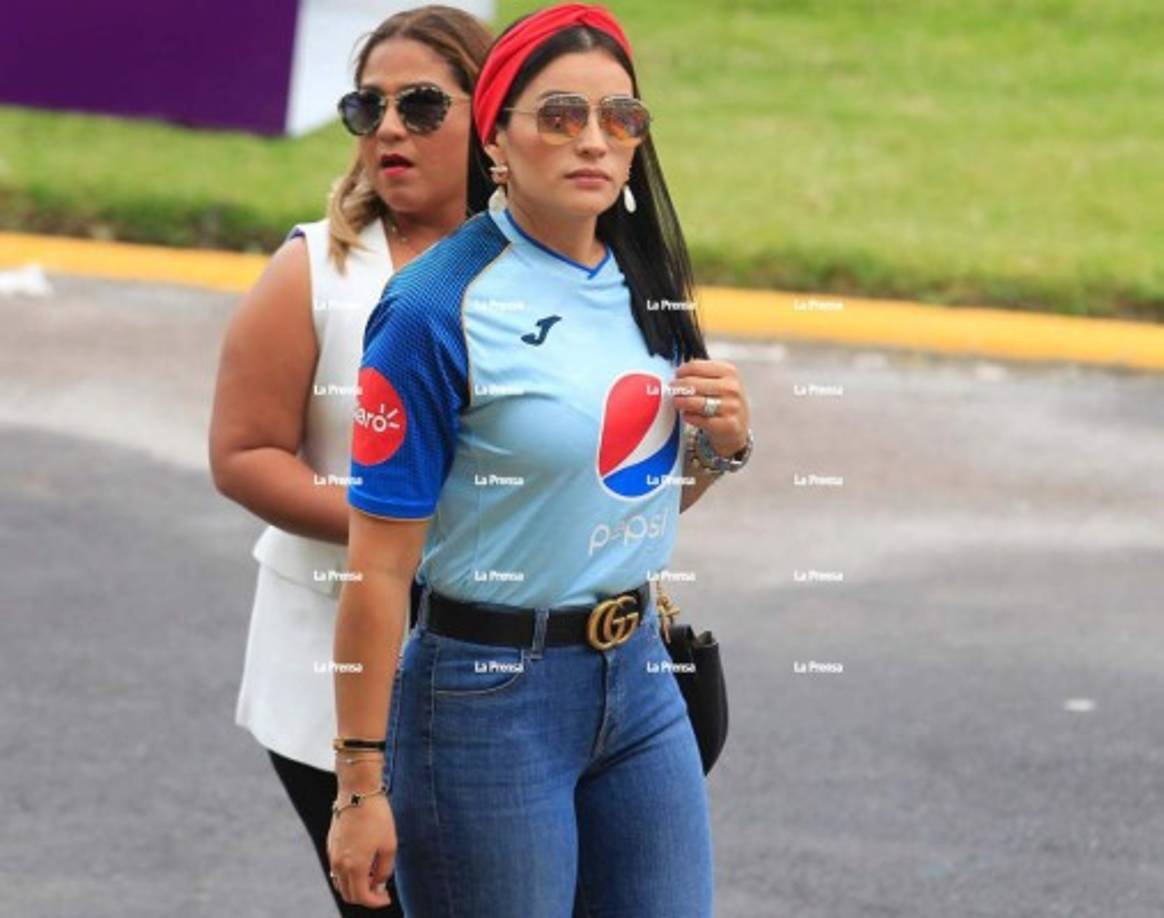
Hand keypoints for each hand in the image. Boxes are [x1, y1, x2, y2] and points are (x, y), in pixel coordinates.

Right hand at [326, 793, 396, 907]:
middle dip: (365, 896)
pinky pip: (337, 870)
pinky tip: (363, 863)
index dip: (375, 902)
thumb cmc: (376, 817)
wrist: (357, 792)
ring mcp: (332, 855)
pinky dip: (348, 874)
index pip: (362, 897)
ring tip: (373, 875)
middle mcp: (339, 865)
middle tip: (381, 889)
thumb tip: (378, 885)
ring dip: (355, 886)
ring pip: (340, 883)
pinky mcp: (330, 846)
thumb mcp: (389, 845)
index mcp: (354, 866)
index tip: (386, 898)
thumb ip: (384, 870)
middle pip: (348, 894)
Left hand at [669, 359, 750, 456]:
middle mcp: (731, 388)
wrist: (739, 424)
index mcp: (729, 372)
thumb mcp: (720, 380)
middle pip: (693, 384)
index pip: (696, 366)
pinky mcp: (727, 424)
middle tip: (672, 390)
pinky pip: (700, 419)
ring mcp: (731, 406)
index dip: (682, 371)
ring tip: (676, 402)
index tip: (677, 376)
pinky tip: (687, 415)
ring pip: (695, 402)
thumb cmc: (725, 399)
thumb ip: (701, 375)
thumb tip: (677, 375)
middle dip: (678, 387)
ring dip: (681, 402)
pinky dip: (689, 417)